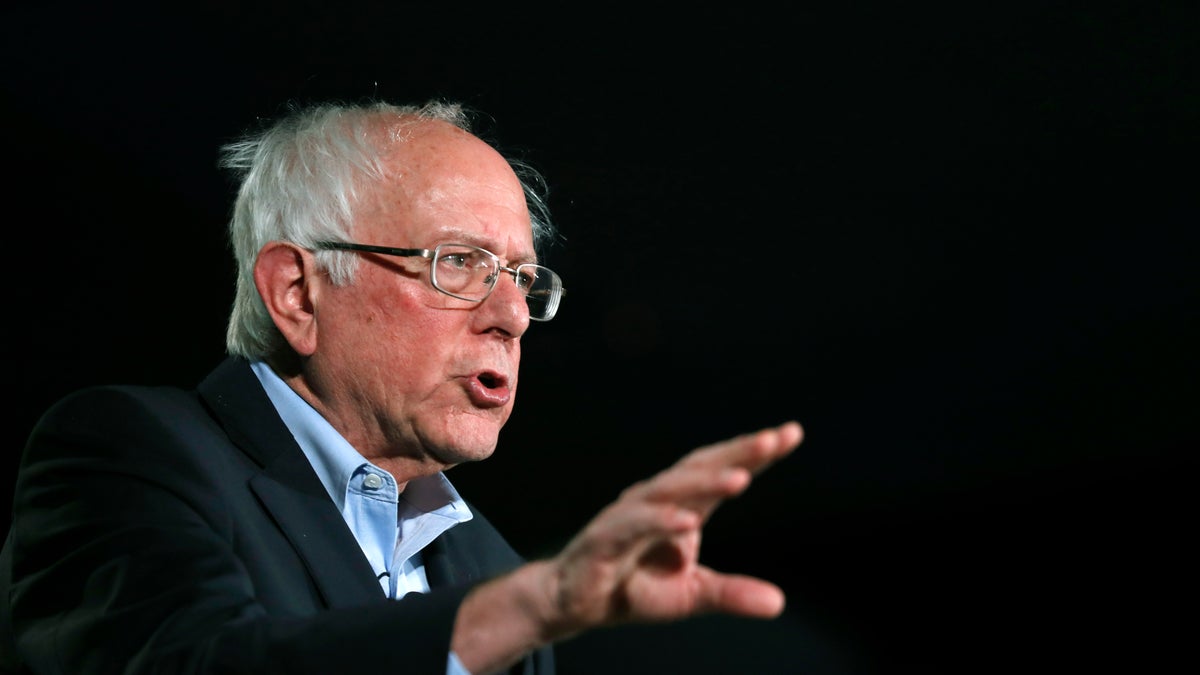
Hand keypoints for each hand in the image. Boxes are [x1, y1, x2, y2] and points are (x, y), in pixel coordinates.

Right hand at [452, 421, 802, 673]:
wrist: (575, 603)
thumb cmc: (633, 588)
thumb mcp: (691, 594)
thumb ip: (732, 593)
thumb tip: (779, 603)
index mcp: (682, 506)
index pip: (721, 471)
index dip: (753, 453)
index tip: (791, 433)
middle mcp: (657, 500)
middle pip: (700, 468)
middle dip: (737, 453)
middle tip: (773, 438)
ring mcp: (629, 515)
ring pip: (670, 490)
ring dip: (704, 483)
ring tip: (740, 479)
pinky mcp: (604, 538)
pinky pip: (633, 525)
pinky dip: (659, 521)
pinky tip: (686, 520)